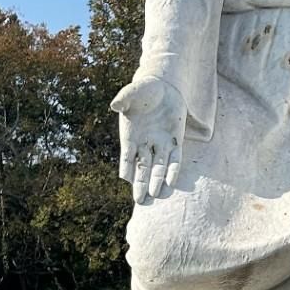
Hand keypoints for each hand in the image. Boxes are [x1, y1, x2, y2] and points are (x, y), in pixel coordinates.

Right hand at [112, 73, 186, 203]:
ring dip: (157, 182)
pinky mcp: (175, 141)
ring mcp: (160, 144)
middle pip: (142, 169)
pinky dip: (173, 171)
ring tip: (156, 197)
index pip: (127, 158)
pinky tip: (171, 183)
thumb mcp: (133, 91)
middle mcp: (145, 144)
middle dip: (140, 185)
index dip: (126, 168)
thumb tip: (114, 105)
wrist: (163, 87)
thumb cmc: (144, 90)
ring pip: (158, 168)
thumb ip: (124, 98)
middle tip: (140, 201)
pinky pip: (175, 160)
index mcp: (130, 137)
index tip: (125, 178)